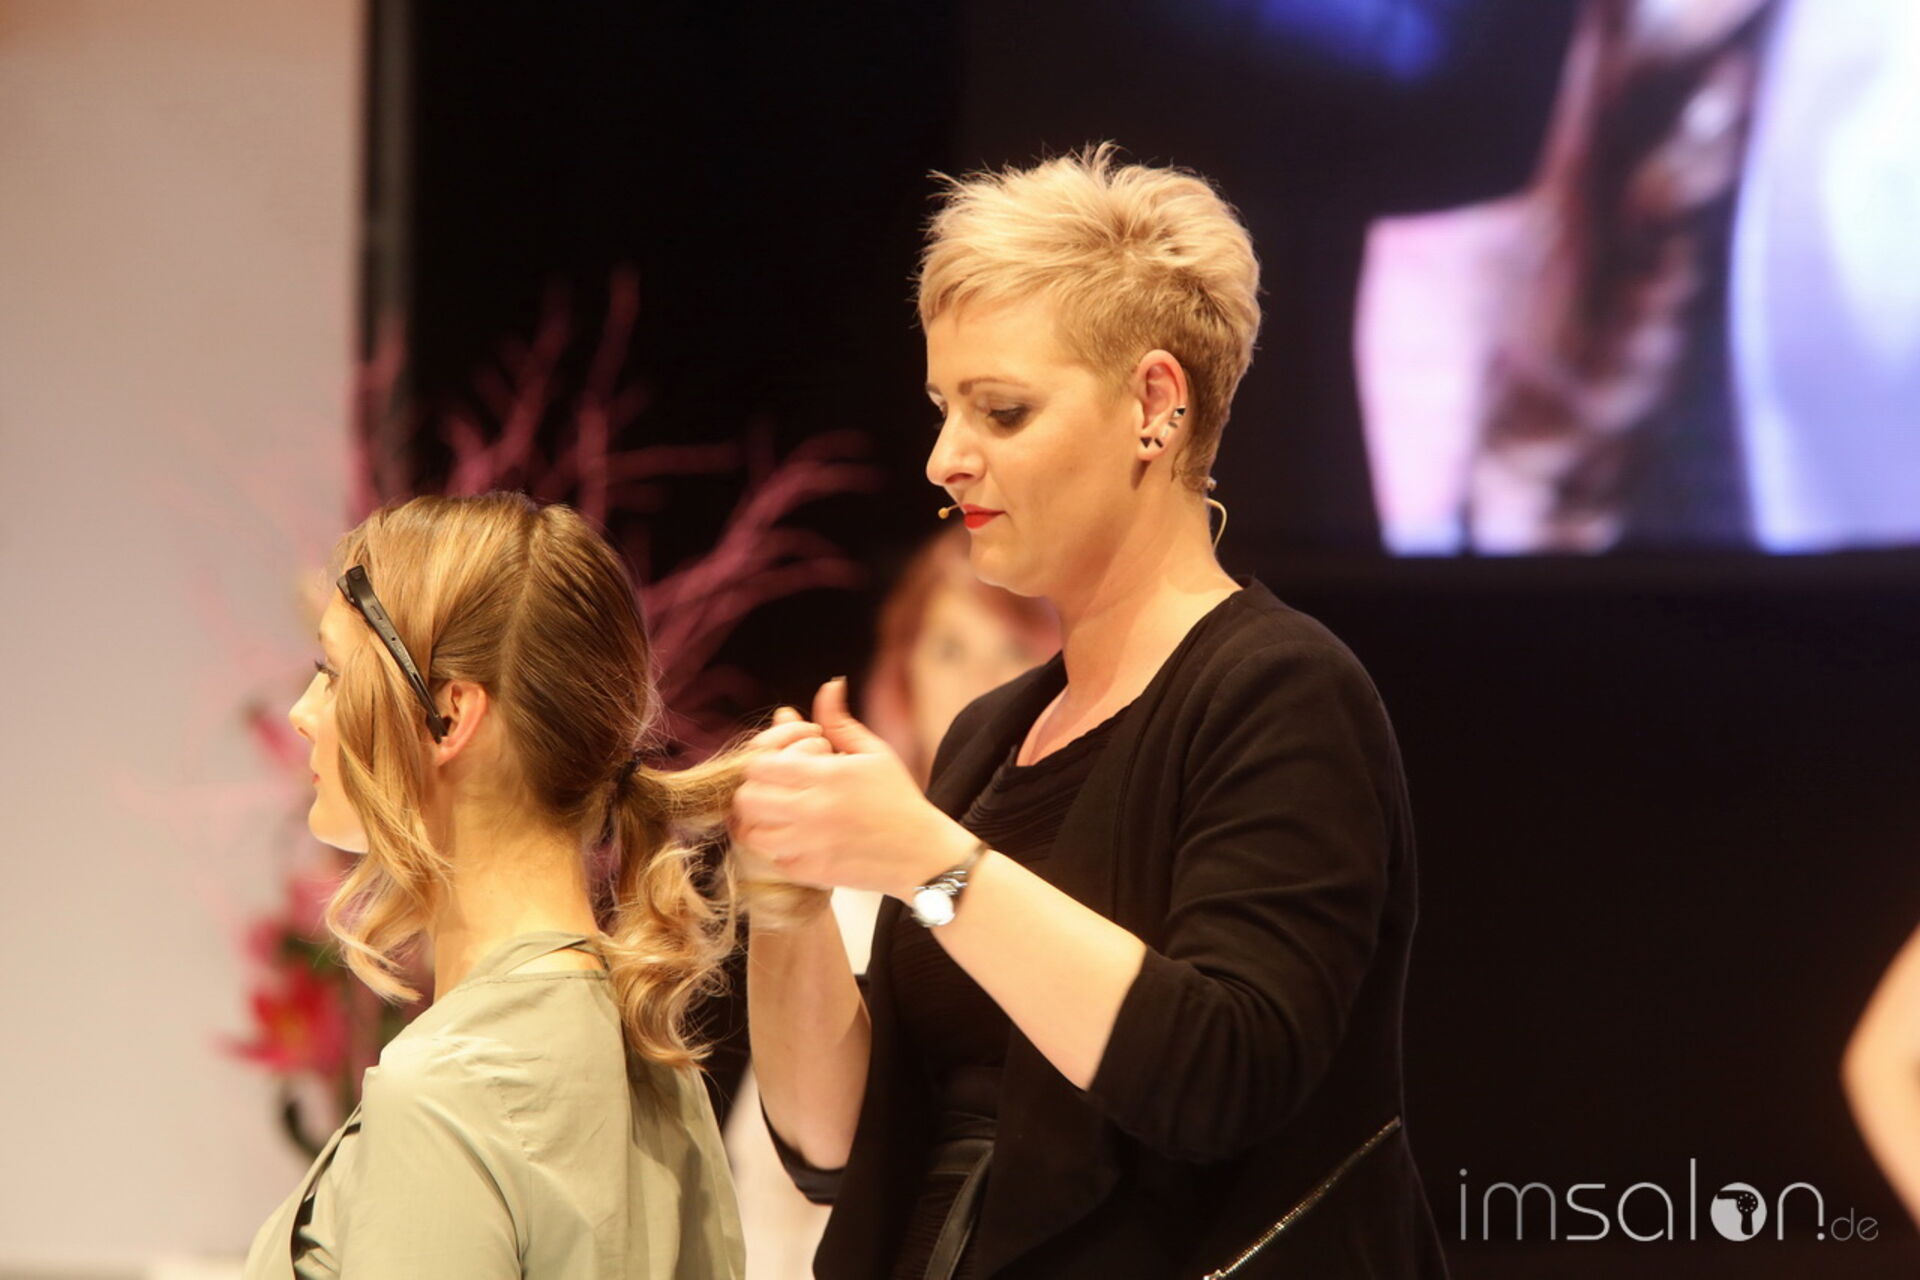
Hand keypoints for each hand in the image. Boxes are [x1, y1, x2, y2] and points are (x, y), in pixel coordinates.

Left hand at [732, 678, 974, 898]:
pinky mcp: (809, 872)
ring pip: (750, 831)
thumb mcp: (874, 752)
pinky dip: (774, 846)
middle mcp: (813, 811)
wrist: (921, 854)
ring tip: (775, 812)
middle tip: (772, 787)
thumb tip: (829, 685)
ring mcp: (808, 845)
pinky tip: (793, 836)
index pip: (759, 764)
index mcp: (827, 775)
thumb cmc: (898, 799)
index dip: (761, 758)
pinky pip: (770, 857)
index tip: (777, 761)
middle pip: (746, 798)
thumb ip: (839, 720)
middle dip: (754, 787)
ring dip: (758, 819)